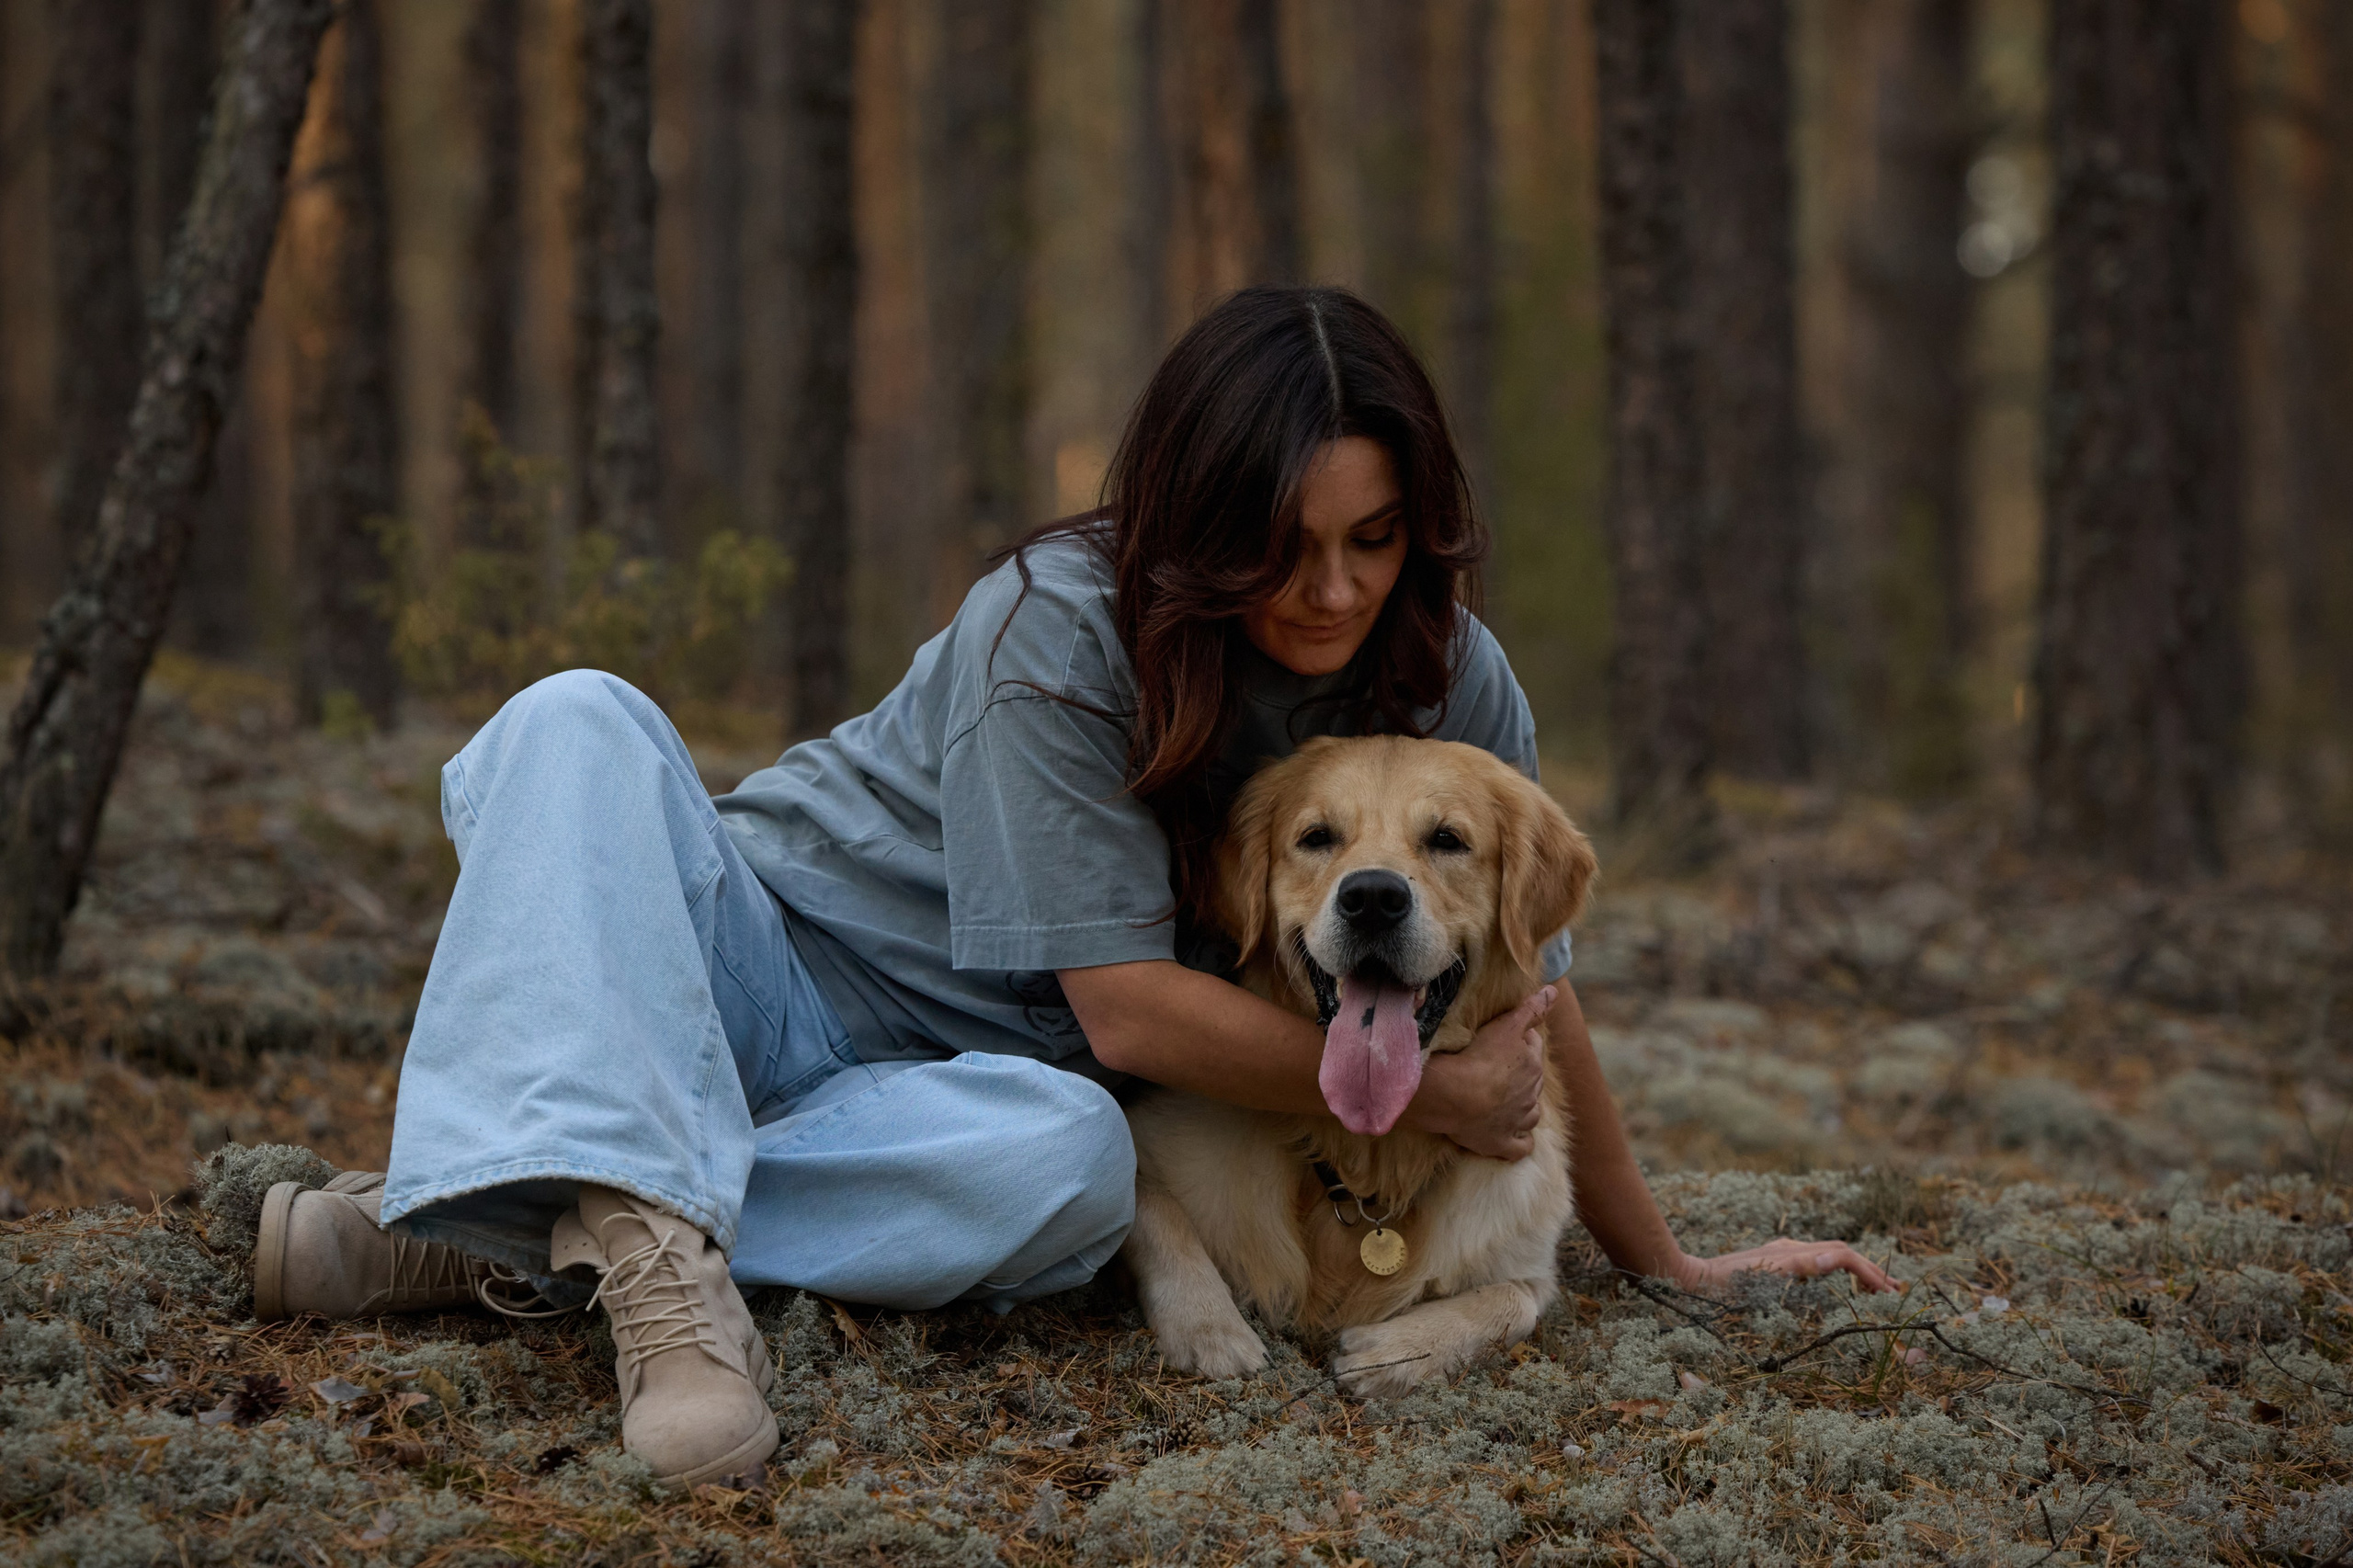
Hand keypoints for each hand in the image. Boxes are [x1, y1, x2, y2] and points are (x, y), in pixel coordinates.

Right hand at [1405, 985, 1552, 1160]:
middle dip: (1522, 1074)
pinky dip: (1520, 1142)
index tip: (1504, 1038)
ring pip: (1531, 1114)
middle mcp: (1530, 1095)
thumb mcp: (1506, 1026)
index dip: (1521, 1040)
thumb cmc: (1479, 1057)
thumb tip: (1554, 992)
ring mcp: (1518, 1121)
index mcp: (1531, 1065)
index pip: (1532, 1047)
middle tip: (1497, 1067)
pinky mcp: (1502, 1144)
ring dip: (1524, 1108)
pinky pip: (1520, 1147)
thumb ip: (1531, 1009)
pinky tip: (1513, 1137)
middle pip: (1532, 1080)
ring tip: (1506, 1101)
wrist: (1457, 1096)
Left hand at [1668, 1237, 1898, 1295]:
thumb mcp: (1762, 1278)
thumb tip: (1837, 1258)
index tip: (1887, 1292)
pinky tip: (1841, 1285)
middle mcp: (1790, 1249)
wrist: (1690, 1280)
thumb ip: (1800, 1266)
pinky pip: (1815, 1261)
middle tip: (1894, 1291)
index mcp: (1792, 1254)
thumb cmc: (1722, 1287)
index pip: (1841, 1255)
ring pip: (1829, 1255)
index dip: (1868, 1272)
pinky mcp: (1774, 1261)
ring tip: (1877, 1289)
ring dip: (1856, 1271)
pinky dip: (1836, 1271)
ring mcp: (1782, 1254)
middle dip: (1869, 1270)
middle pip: (1840, 1251)